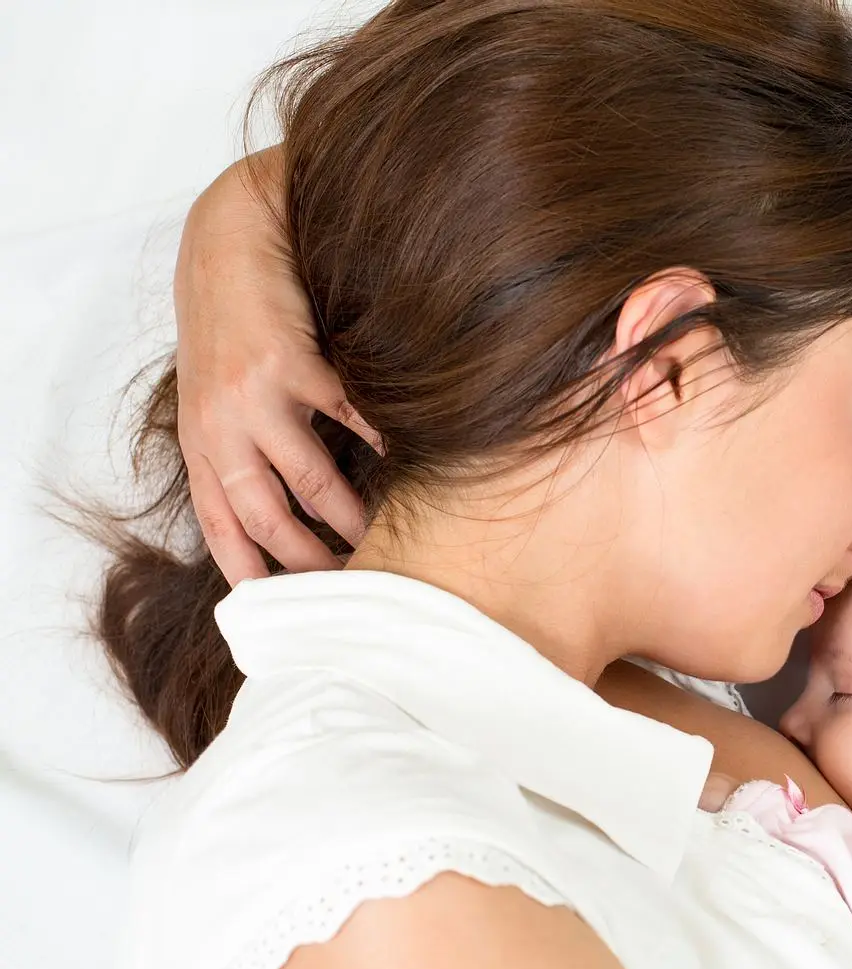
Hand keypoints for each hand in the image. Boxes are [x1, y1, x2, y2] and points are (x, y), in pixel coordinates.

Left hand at [174, 148, 381, 583]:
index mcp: (202, 438)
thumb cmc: (235, 316)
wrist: (231, 235)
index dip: (249, 571)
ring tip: (380, 533)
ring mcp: (252, 398)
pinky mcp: (292, 365)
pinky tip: (406, 461)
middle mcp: (219, 427)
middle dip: (308, 558)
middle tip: (350, 577)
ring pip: (309, 482)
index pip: (220, 524)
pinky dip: (381, 447)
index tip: (284, 606)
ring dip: (349, 516)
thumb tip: (296, 502)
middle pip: (264, 517)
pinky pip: (348, 422)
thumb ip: (245, 440)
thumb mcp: (218, 386)